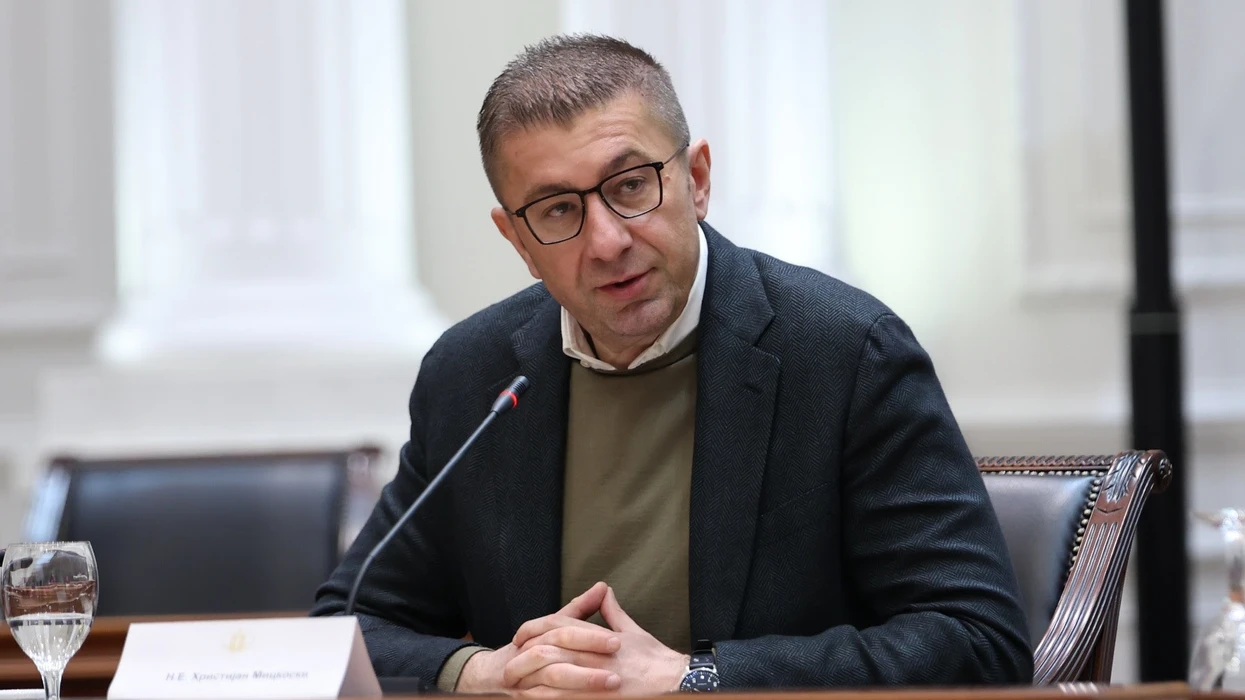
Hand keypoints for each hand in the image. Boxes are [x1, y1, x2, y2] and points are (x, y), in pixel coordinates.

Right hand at [459, 582, 614, 694]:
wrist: (490, 678)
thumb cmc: (530, 651)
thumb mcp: (553, 629)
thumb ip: (578, 610)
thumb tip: (602, 586)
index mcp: (536, 635)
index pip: (561, 629)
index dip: (589, 635)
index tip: (617, 641)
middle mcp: (526, 655)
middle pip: (555, 649)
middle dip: (585, 652)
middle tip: (616, 660)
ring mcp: (523, 679)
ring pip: (551, 676)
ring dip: (582, 680)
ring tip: (610, 682)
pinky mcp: (525, 697)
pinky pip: (544, 697)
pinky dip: (566, 696)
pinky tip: (589, 698)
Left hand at [511, 586, 688, 695]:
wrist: (672, 681)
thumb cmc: (654, 658)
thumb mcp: (632, 630)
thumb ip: (613, 612)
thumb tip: (604, 593)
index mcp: (597, 635)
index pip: (558, 625)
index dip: (536, 627)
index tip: (521, 634)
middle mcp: (592, 654)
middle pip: (548, 648)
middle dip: (525, 654)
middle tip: (510, 661)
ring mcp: (592, 677)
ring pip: (551, 674)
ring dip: (529, 679)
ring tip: (513, 684)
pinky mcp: (594, 697)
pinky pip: (562, 698)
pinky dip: (544, 697)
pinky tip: (532, 699)